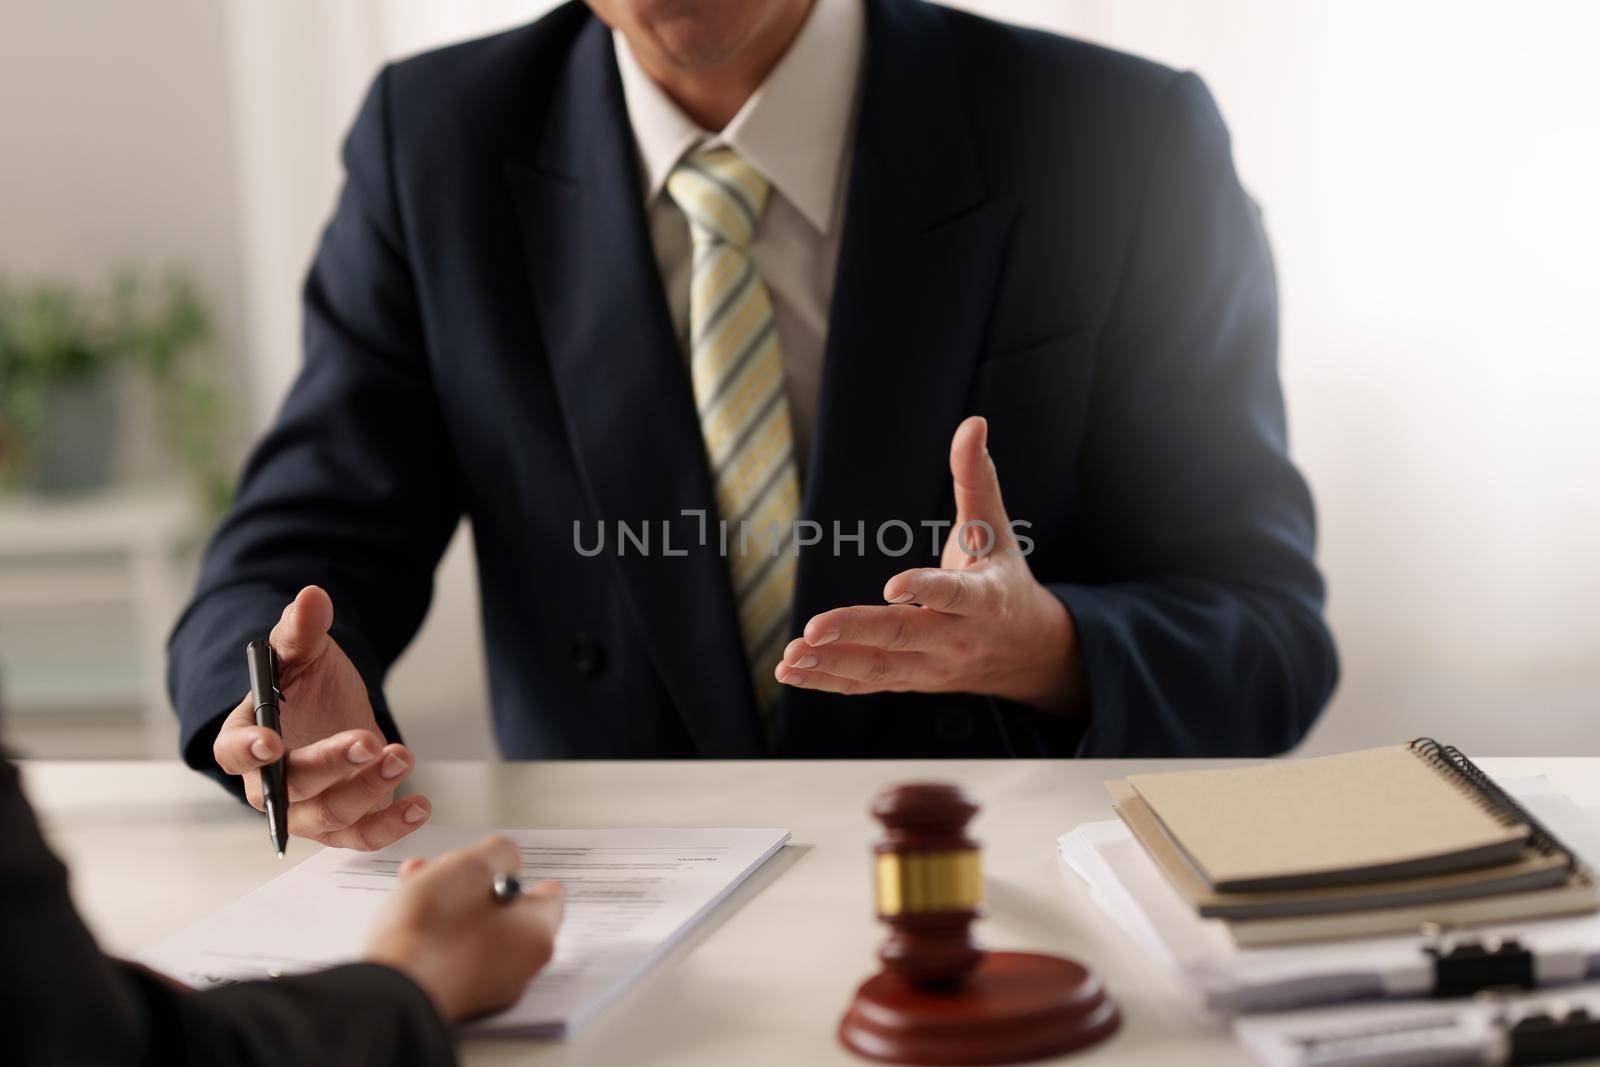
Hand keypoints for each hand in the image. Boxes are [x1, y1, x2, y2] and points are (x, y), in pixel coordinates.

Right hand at [211, 585, 430, 849]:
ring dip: (368, 790)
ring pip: (329, 816)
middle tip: (367, 740)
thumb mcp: (305, 650)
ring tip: (402, 756)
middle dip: (329, 765)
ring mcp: (307, 810)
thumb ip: (302, 629)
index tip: (272, 742)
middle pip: (288, 789)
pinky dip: (392, 827)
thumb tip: (311, 597)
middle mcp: (269, 785)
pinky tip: (420, 805)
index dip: (249, 751)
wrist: (336, 712)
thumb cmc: (308, 684)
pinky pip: (363, 837)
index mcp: (245, 737)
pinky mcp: (344, 824)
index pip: (233, 751)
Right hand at [364, 836, 564, 1022]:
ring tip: (415, 884)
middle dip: (473, 885)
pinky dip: (437, 935)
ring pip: (474, 932)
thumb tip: (505, 862)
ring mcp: (486, 990)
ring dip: (449, 904)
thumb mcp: (473, 866)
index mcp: (536, 935)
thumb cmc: (432, 929)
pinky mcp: (454, 1001)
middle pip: (506, 912)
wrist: (387, 991)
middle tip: (445, 868)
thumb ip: (500, 854)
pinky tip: (407, 916)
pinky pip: (454, 958)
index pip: (549, 896)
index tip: (497, 862)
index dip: (519, 872)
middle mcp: (519, 968)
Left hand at [776, 416, 1085, 714]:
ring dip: (832, 664)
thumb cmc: (1005, 579)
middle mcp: (959, 639)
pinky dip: (827, 682)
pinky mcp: (912, 682)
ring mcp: (933, 668)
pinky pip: (867, 686)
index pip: (956, 595)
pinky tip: (790, 672)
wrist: (1028, 653)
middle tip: (814, 628)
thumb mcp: (996, 531)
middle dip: (857, 632)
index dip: (927, 590)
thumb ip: (976, 479)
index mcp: (985, 599)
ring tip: (791, 656)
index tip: (893, 586)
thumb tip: (974, 423)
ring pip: (881, 670)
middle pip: (905, 636)